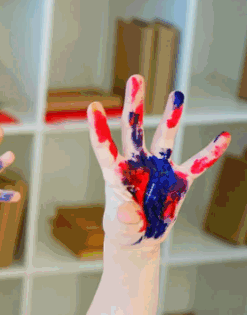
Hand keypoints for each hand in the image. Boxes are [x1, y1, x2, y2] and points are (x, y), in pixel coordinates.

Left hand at [89, 75, 229, 247]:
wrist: (140, 237)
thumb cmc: (122, 229)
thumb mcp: (120, 228)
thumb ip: (123, 219)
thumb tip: (129, 211)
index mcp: (116, 174)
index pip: (105, 148)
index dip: (99, 129)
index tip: (93, 106)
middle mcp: (137, 164)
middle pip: (134, 130)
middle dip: (135, 105)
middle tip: (136, 77)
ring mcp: (159, 168)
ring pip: (165, 138)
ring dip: (171, 117)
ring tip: (177, 94)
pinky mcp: (179, 180)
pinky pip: (196, 164)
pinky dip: (209, 153)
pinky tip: (223, 136)